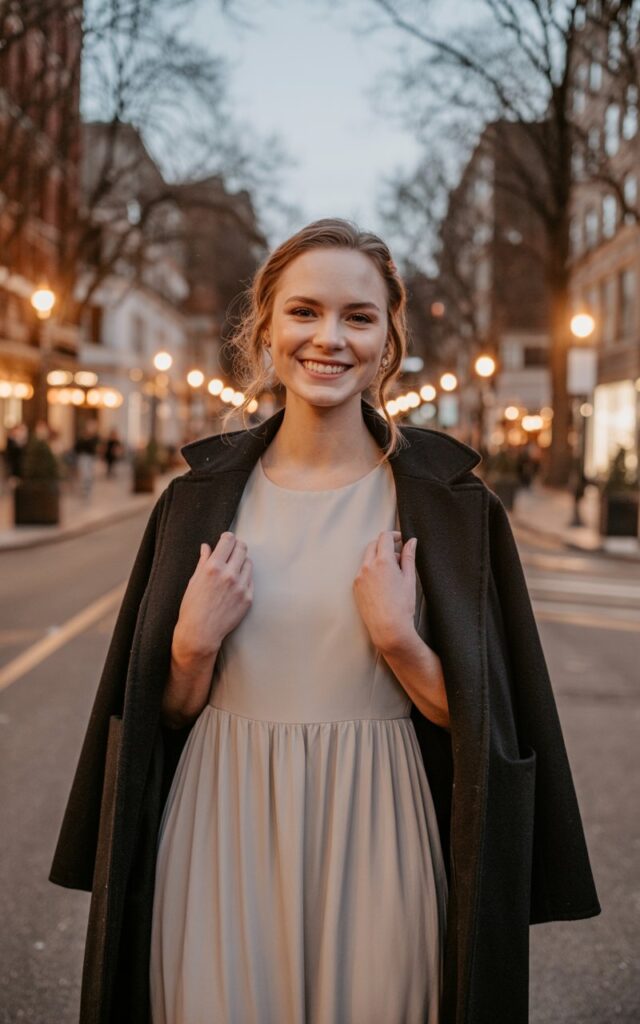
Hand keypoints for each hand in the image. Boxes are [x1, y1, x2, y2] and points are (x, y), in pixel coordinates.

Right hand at [172, 531, 252, 662]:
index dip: (228, 537)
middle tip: (231, 551)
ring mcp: (241, 586)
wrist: (200, 633)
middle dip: (236, 547)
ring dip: (241, 562)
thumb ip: (203, 561)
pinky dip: (244, 578)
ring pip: (249, 563)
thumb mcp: (193, 581)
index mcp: (213, 567)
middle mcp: (229, 574)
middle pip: (242, 548)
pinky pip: (250, 580)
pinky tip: (235, 584)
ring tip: (232, 569)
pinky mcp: (248, 598)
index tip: (226, 539)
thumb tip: (206, 547)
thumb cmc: (192, 607)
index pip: (228, 540)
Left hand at [353, 530, 417, 652]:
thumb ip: (409, 557)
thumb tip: (411, 541)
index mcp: (382, 561)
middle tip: (398, 554)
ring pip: (367, 558)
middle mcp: (367, 566)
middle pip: (373, 545)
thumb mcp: (409, 578)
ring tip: (392, 572)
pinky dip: (371, 570)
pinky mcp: (355, 587)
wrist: (388, 628)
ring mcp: (359, 577)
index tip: (401, 539)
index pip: (384, 537)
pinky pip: (362, 571)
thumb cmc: (402, 606)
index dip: (394, 535)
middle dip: (385, 545)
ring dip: (378, 558)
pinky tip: (383, 583)